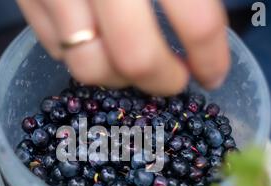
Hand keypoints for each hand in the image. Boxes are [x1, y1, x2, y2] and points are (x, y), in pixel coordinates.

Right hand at [16, 0, 229, 94]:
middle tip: (176, 79)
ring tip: (136, 67)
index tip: (215, 74)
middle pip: (135, 58)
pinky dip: (84, 57)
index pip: (195, 20)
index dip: (211, 57)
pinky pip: (55, 49)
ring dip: (120, 78)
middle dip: (163, 80)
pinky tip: (100, 45)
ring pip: (88, 66)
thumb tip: (213, 21)